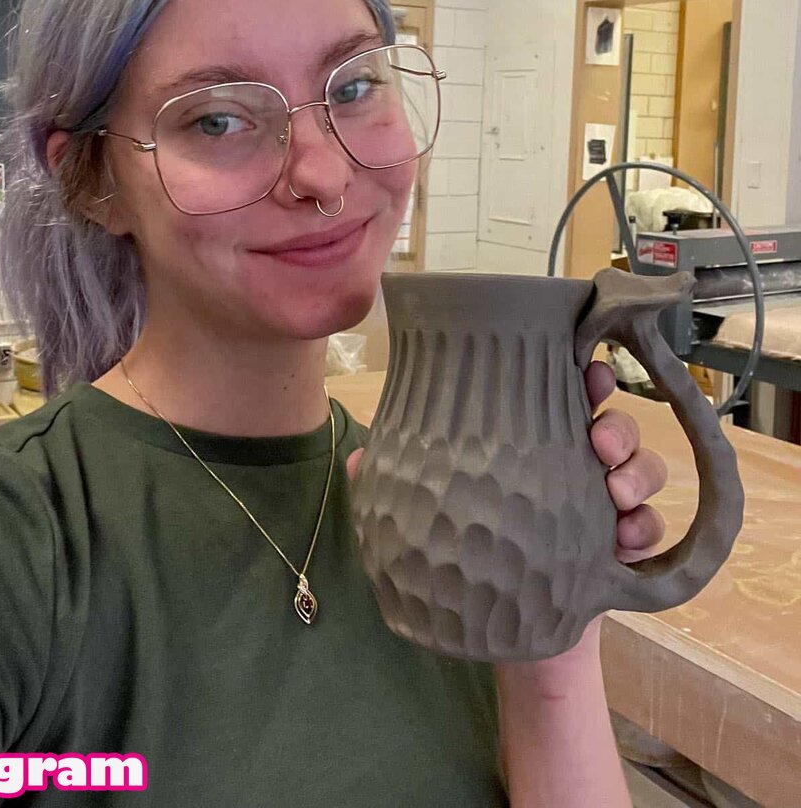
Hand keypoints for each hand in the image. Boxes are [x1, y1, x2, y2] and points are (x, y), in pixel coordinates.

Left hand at [346, 361, 667, 562]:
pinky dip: (645, 529)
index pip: (561, 395)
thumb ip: (394, 485)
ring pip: (643, 469)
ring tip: (615, 492)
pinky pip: (652, 530)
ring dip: (638, 473)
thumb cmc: (461, 557)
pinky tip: (624, 540)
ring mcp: (602, 506)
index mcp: (529, 445)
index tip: (584, 369)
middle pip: (613, 424)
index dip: (582, 376)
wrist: (497, 636)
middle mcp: (572, 466)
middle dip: (617, 425)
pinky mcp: (621, 551)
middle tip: (600, 444)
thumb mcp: (420, 517)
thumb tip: (353, 460)